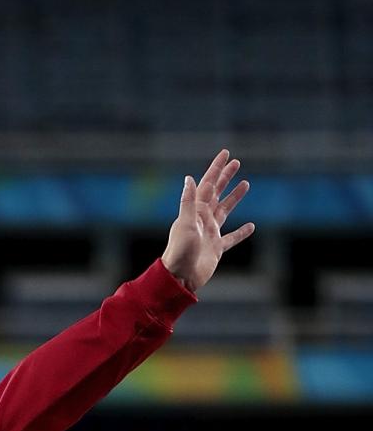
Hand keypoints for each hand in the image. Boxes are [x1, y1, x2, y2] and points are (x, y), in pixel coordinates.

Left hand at [161, 149, 254, 292]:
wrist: (180, 277)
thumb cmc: (180, 251)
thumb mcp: (184, 224)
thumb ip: (188, 202)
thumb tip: (190, 178)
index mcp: (195, 211)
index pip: (208, 185)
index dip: (217, 169)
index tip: (226, 154)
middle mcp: (203, 219)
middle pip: (217, 193)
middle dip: (226, 177)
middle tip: (236, 162)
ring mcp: (210, 233)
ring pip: (225, 211)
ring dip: (234, 197)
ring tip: (245, 184)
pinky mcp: (217, 248)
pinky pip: (232, 237)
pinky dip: (241, 232)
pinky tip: (251, 226)